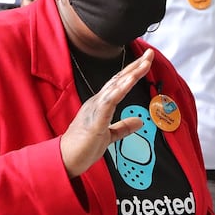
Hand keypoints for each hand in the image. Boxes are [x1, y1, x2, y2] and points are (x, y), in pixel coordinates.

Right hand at [60, 49, 153, 177]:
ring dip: (131, 74)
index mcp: (100, 104)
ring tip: (144, 63)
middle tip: (150, 53)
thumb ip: (124, 127)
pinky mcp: (95, 120)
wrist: (65, 160)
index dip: (133, 71)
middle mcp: (97, 102)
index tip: (146, 61)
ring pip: (116, 87)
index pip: (119, 83)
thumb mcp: (109, 136)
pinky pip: (109, 102)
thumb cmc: (82, 147)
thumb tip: (140, 121)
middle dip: (136, 66)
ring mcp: (95, 108)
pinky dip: (120, 90)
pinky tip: (129, 82)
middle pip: (119, 79)